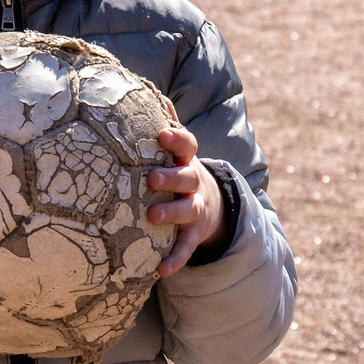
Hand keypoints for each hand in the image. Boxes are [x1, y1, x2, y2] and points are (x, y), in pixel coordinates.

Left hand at [147, 125, 229, 274]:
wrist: (213, 206)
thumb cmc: (182, 172)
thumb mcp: (180, 151)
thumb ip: (170, 126)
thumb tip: (152, 92)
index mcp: (187, 161)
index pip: (187, 144)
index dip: (176, 139)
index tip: (162, 133)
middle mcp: (194, 183)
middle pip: (187, 177)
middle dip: (171, 177)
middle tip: (150, 178)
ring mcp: (196, 210)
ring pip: (187, 211)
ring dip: (171, 213)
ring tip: (152, 217)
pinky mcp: (194, 234)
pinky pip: (185, 248)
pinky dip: (175, 259)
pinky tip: (160, 271)